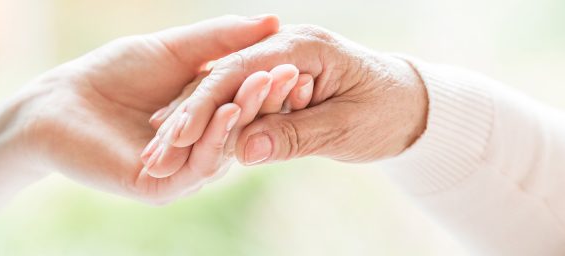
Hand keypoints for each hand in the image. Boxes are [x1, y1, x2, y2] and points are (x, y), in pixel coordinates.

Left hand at [20, 15, 279, 203]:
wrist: (60, 101)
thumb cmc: (114, 73)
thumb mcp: (175, 50)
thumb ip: (221, 39)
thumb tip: (273, 21)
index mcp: (208, 119)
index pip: (247, 103)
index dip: (269, 83)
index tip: (292, 60)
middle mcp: (201, 146)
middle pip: (242, 126)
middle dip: (265, 98)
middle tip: (289, 73)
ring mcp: (184, 169)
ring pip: (225, 146)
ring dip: (246, 115)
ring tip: (262, 84)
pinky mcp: (163, 186)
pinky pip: (198, 166)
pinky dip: (216, 138)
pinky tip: (227, 111)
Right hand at [159, 24, 427, 170]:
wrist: (411, 103)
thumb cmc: (387, 112)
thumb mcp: (346, 128)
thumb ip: (295, 135)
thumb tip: (244, 151)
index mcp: (304, 47)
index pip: (239, 73)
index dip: (204, 106)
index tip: (175, 138)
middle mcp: (286, 46)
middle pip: (223, 77)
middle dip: (187, 115)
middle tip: (153, 151)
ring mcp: (280, 60)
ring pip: (224, 88)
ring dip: (191, 119)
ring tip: (158, 151)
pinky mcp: (278, 78)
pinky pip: (237, 96)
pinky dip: (213, 119)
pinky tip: (184, 140)